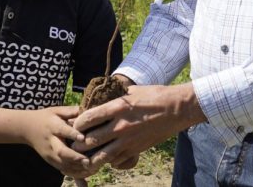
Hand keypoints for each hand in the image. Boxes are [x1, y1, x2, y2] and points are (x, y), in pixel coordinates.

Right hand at [22, 106, 93, 178]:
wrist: (27, 128)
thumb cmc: (46, 117)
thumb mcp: (57, 110)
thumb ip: (71, 111)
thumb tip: (88, 109)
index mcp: (52, 125)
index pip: (62, 130)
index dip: (72, 134)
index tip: (82, 137)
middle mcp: (50, 141)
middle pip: (61, 151)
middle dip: (74, 156)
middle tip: (87, 160)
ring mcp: (49, 153)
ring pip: (61, 162)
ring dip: (75, 166)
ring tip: (89, 168)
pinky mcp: (49, 160)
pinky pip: (60, 168)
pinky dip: (71, 171)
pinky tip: (83, 172)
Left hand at [72, 83, 202, 169]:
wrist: (177, 109)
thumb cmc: (154, 96)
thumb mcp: (132, 91)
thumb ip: (115, 98)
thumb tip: (101, 98)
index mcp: (117, 108)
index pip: (88, 118)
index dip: (78, 123)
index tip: (75, 124)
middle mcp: (120, 126)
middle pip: (90, 140)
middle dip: (79, 143)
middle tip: (75, 142)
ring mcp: (128, 141)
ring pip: (101, 156)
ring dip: (91, 157)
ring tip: (85, 156)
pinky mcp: (136, 150)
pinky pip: (116, 161)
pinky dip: (108, 161)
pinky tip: (106, 156)